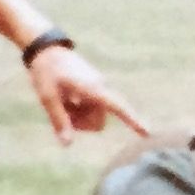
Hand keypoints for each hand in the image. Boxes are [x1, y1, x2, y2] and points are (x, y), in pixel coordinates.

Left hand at [27, 47, 147, 146]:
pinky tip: (65, 97)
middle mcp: (100, 88)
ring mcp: (98, 88)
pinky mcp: (94, 89)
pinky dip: (78, 109)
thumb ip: (59, 120)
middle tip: (60, 109)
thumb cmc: (46, 72)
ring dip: (78, 116)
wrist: (46, 50)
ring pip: (94, 117)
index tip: (148, 133)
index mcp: (93, 88)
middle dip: (80, 123)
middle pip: (98, 122)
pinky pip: (90, 108)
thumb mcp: (48, 97)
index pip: (118, 107)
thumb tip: (67, 144)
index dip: (133, 120)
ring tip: (62, 100)